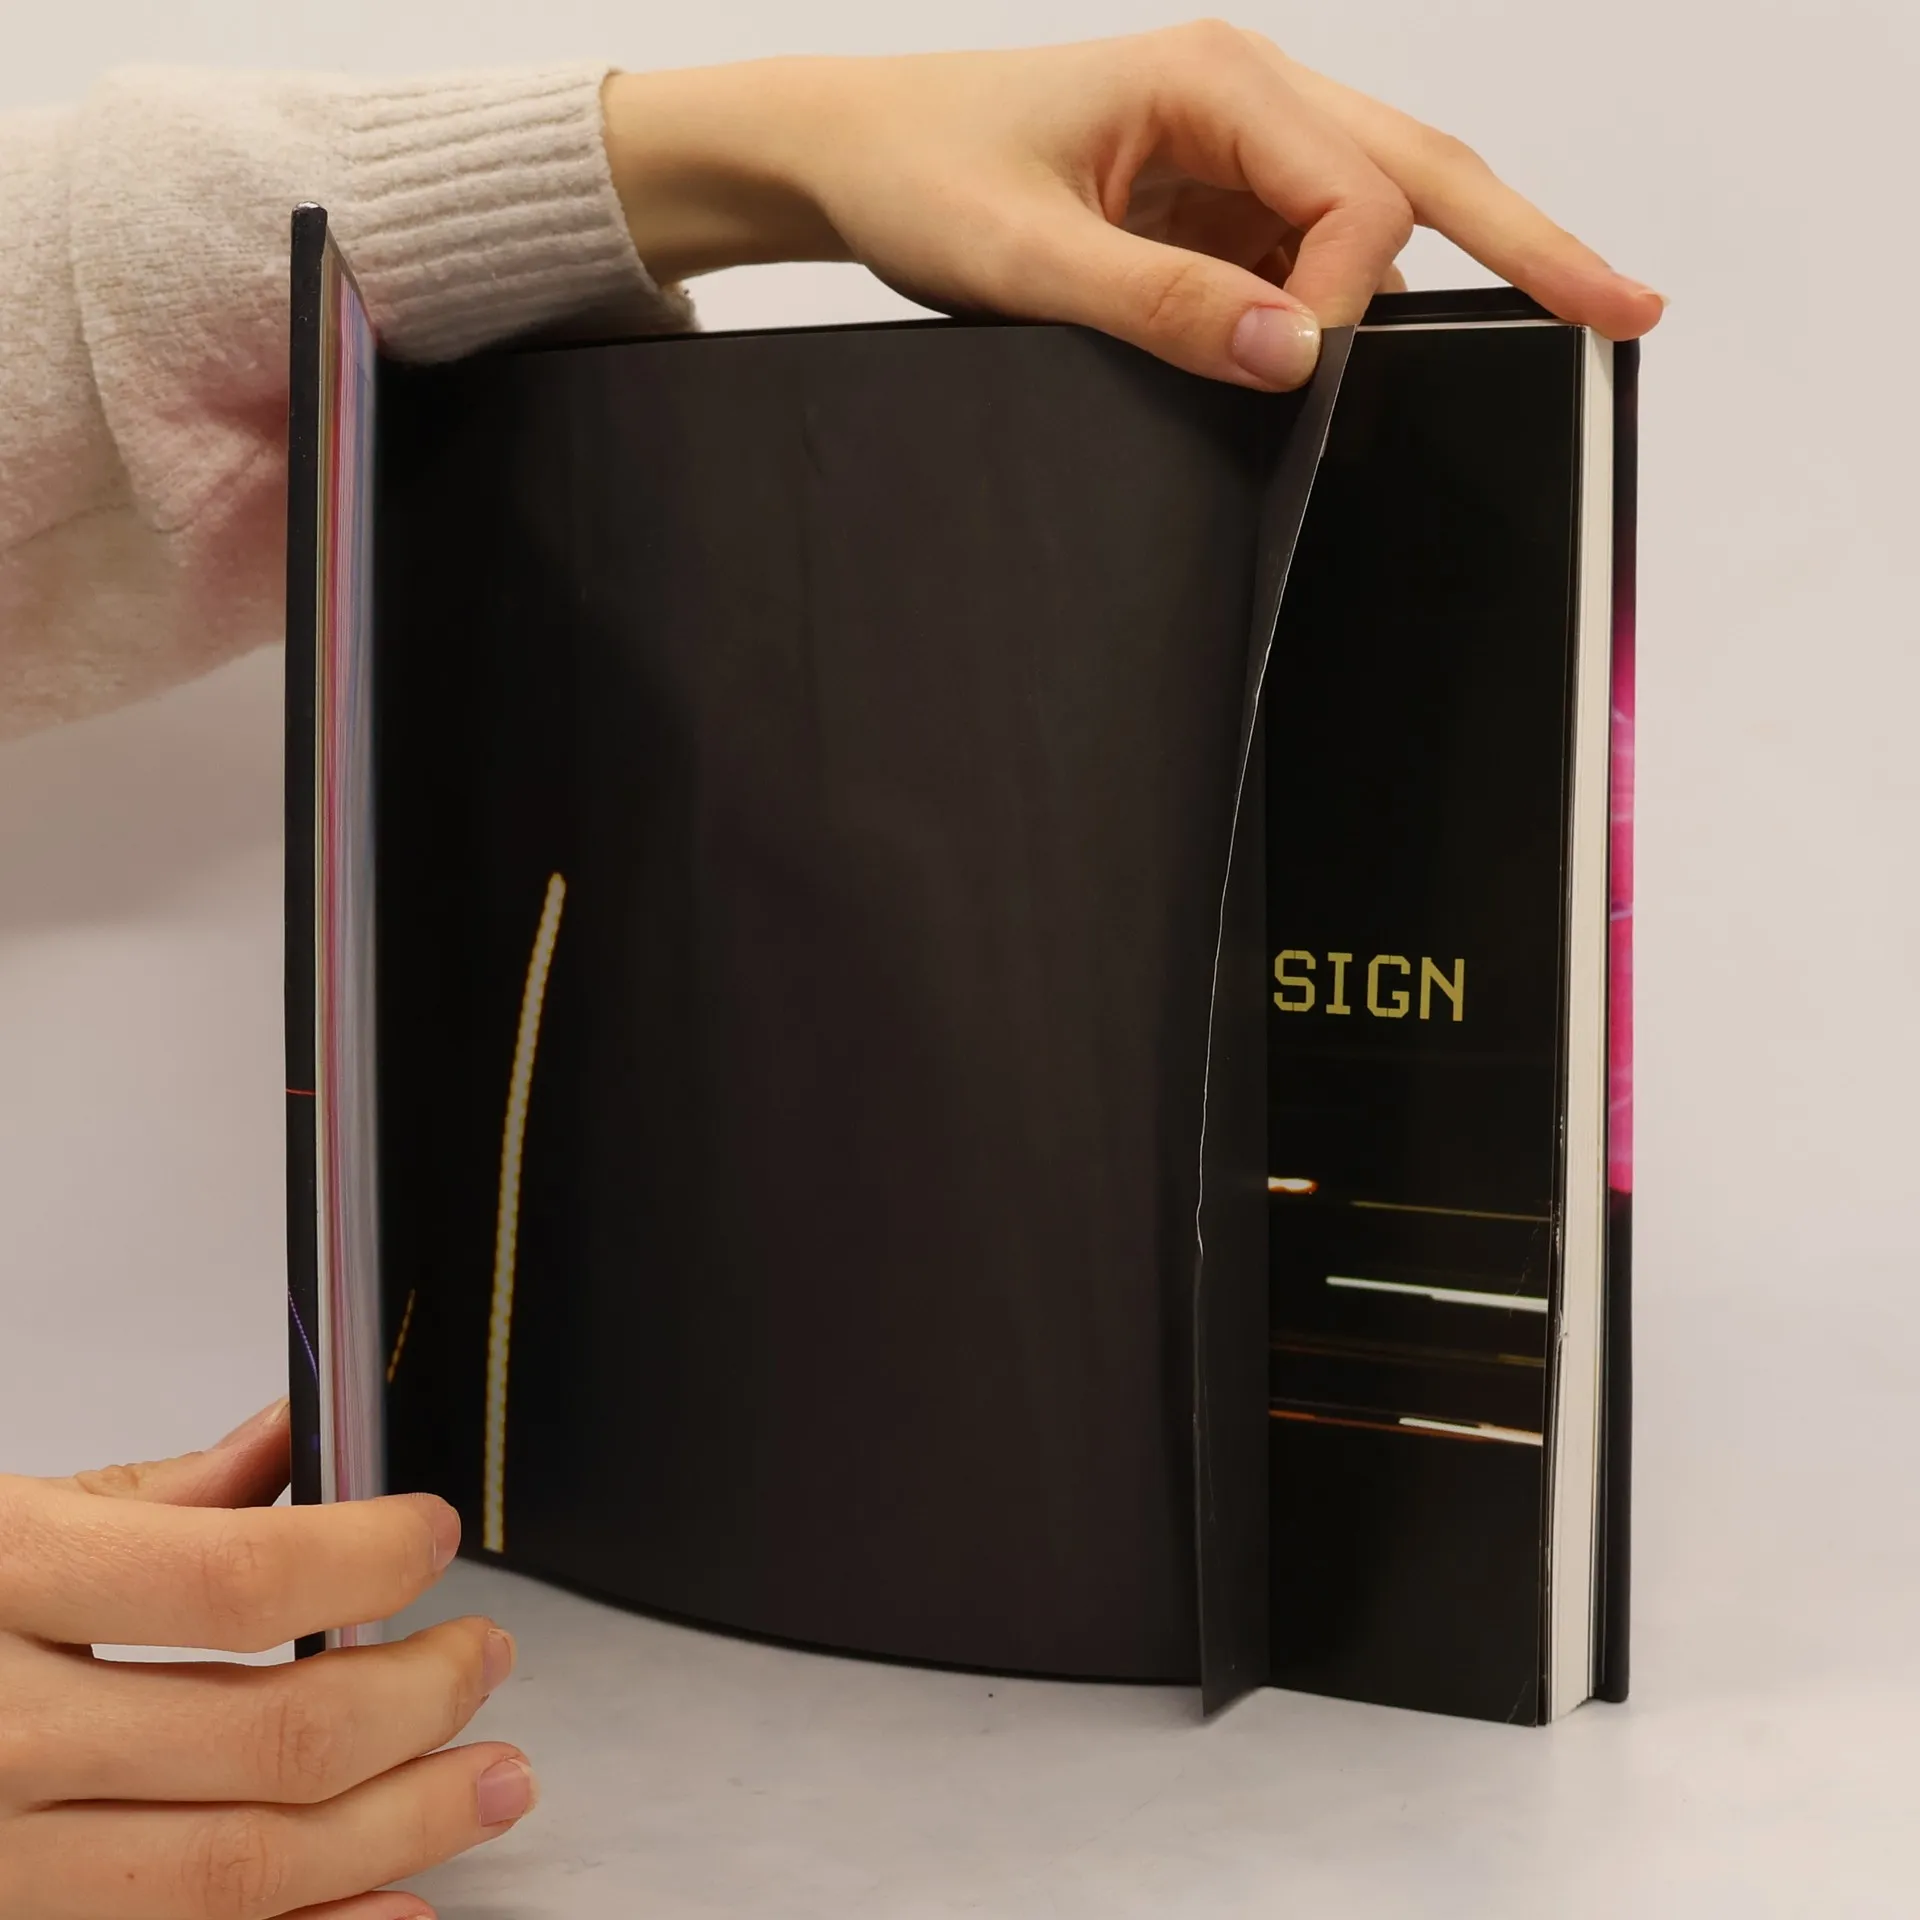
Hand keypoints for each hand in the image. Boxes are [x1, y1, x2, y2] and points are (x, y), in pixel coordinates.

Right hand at [0, 1403, 533, 1919]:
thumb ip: (162, 1490)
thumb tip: (306, 1436)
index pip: (235, 1576)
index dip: (367, 1558)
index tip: (430, 1536)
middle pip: (267, 1736)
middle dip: (419, 1698)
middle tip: (484, 1659)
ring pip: (240, 1866)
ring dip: (401, 1823)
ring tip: (488, 1779)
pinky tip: (394, 1896)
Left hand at [601, 22, 1663, 393]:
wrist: (853, 155)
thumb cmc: (922, 173)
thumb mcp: (1024, 256)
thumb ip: (1158, 306)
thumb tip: (1296, 355)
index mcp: (1218, 80)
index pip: (1355, 189)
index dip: (1349, 295)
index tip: (1301, 372)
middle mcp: (1250, 100)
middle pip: (1425, 169)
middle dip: (1531, 242)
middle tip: (1631, 309)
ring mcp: (1240, 153)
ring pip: (1383, 213)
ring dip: (1445, 281)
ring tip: (1542, 333)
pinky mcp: (1218, 204)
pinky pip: (1314, 257)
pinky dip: (1345, 310)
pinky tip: (1348, 363)